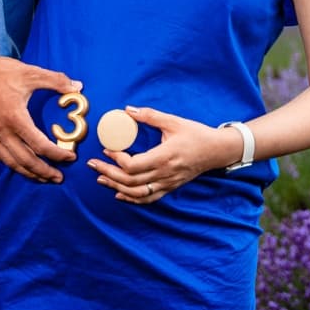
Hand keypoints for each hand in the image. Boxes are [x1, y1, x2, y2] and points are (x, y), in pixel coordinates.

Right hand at [0, 56, 82, 182]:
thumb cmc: (1, 72)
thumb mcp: (32, 73)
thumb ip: (56, 81)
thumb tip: (77, 87)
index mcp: (16, 118)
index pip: (40, 146)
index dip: (57, 155)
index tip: (71, 158)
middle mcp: (3, 132)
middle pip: (26, 161)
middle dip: (45, 172)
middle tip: (59, 177)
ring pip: (12, 163)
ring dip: (29, 173)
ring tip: (43, 178)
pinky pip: (1, 157)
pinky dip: (14, 165)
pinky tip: (22, 166)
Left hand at [87, 106, 238, 203]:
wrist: (216, 151)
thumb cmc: (195, 134)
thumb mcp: (173, 121)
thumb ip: (150, 116)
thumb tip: (127, 110)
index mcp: (164, 157)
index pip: (134, 165)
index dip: (116, 159)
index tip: (107, 148)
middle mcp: (164, 174)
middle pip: (130, 181)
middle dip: (108, 173)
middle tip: (92, 165)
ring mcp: (167, 183)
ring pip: (137, 193)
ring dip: (116, 187)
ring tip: (100, 179)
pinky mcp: (169, 187)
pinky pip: (148, 198)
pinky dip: (131, 199)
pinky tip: (119, 194)